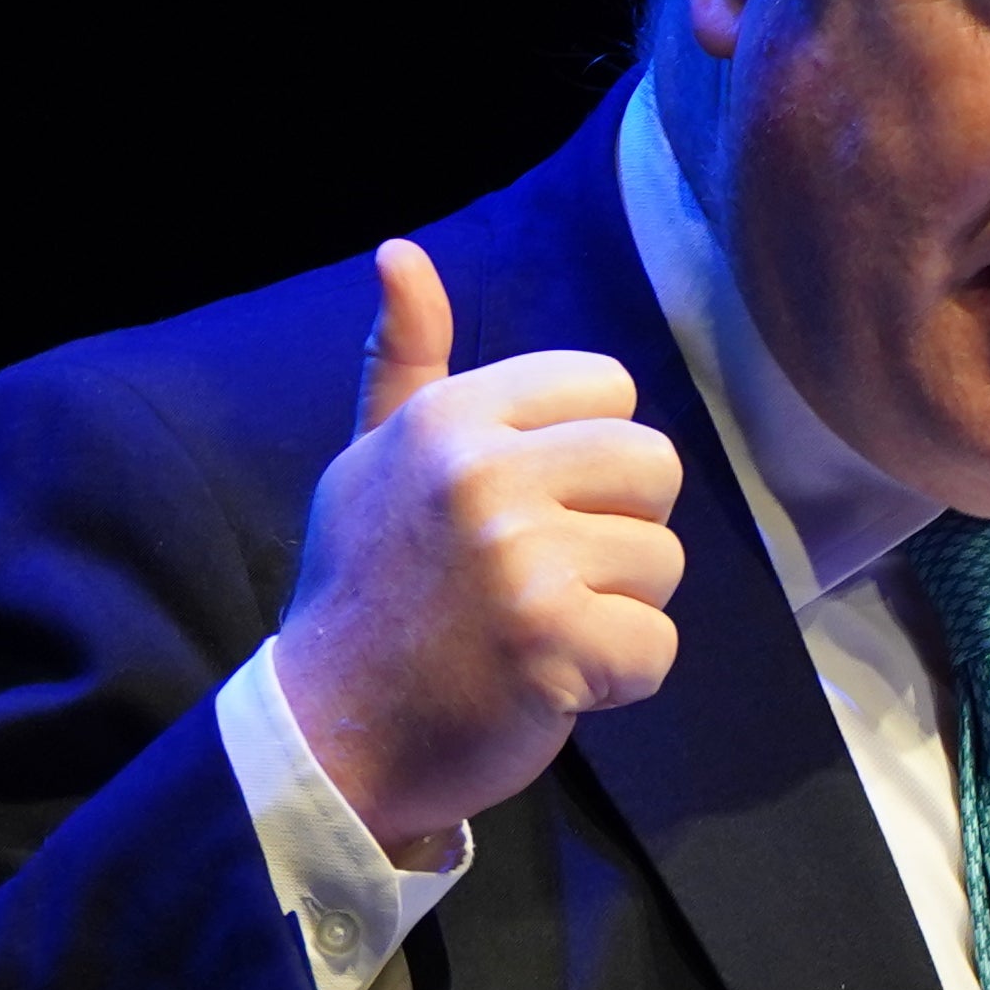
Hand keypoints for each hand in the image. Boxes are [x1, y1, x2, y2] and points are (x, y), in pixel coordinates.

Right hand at [277, 239, 686, 857]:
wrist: (327, 738)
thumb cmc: (364, 594)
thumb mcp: (368, 461)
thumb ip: (406, 361)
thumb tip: (400, 252)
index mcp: (451, 419)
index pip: (608, 388)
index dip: (587, 457)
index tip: (527, 508)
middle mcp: (484, 475)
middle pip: (653, 464)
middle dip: (617, 529)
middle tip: (542, 580)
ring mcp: (521, 561)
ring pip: (663, 561)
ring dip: (617, 610)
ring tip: (537, 633)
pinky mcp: (554, 644)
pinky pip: (657, 646)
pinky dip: (620, 680)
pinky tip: (552, 683)